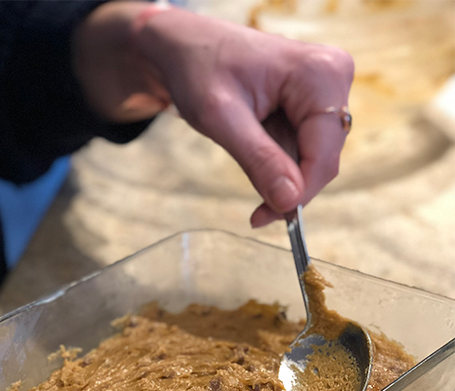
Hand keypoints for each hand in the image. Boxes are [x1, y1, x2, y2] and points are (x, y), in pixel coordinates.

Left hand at [74, 3, 353, 226]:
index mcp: (320, 73)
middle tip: (257, 216)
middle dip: (290, 190)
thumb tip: (290, 201)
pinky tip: (256, 167)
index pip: (324, 152)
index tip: (267, 217)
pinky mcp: (312, 106)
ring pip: (314, 160)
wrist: (185, 47)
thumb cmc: (199, 67)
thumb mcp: (222, 118)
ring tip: (252, 190)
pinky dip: (280, 170)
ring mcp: (325, 92)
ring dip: (283, 182)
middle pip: (324, 158)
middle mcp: (332, 79)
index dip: (300, 191)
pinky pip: (304, 151)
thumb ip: (259, 160)